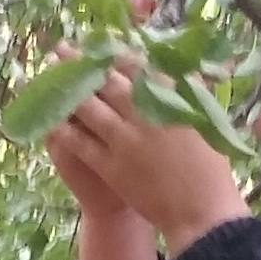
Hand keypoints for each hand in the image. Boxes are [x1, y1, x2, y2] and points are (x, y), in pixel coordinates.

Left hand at [47, 65, 245, 257]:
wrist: (203, 213)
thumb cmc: (211, 169)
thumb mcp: (205, 121)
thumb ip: (188, 93)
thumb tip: (177, 69)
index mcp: (169, 99)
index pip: (134, 66)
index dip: (112, 54)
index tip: (99, 45)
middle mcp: (142, 114)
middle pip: (105, 81)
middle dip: (81, 63)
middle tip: (62, 49)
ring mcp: (125, 141)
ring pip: (88, 108)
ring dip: (66, 90)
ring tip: (49, 76)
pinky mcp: (112, 167)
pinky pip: (80, 143)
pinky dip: (63, 129)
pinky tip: (49, 119)